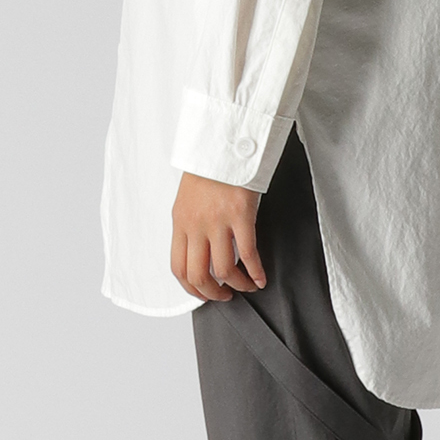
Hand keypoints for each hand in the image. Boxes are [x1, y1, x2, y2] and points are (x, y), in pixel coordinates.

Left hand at [171, 171, 264, 301]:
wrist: (222, 143)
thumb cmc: (207, 169)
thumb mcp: (187, 200)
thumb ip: (189, 226)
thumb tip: (196, 252)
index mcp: (180, 222)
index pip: (178, 267)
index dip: (190, 288)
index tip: (202, 293)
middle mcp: (196, 225)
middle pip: (198, 275)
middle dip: (212, 292)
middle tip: (224, 296)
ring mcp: (218, 221)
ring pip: (224, 269)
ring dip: (237, 285)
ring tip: (246, 286)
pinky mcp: (241, 215)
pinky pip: (248, 253)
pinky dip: (255, 272)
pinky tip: (260, 277)